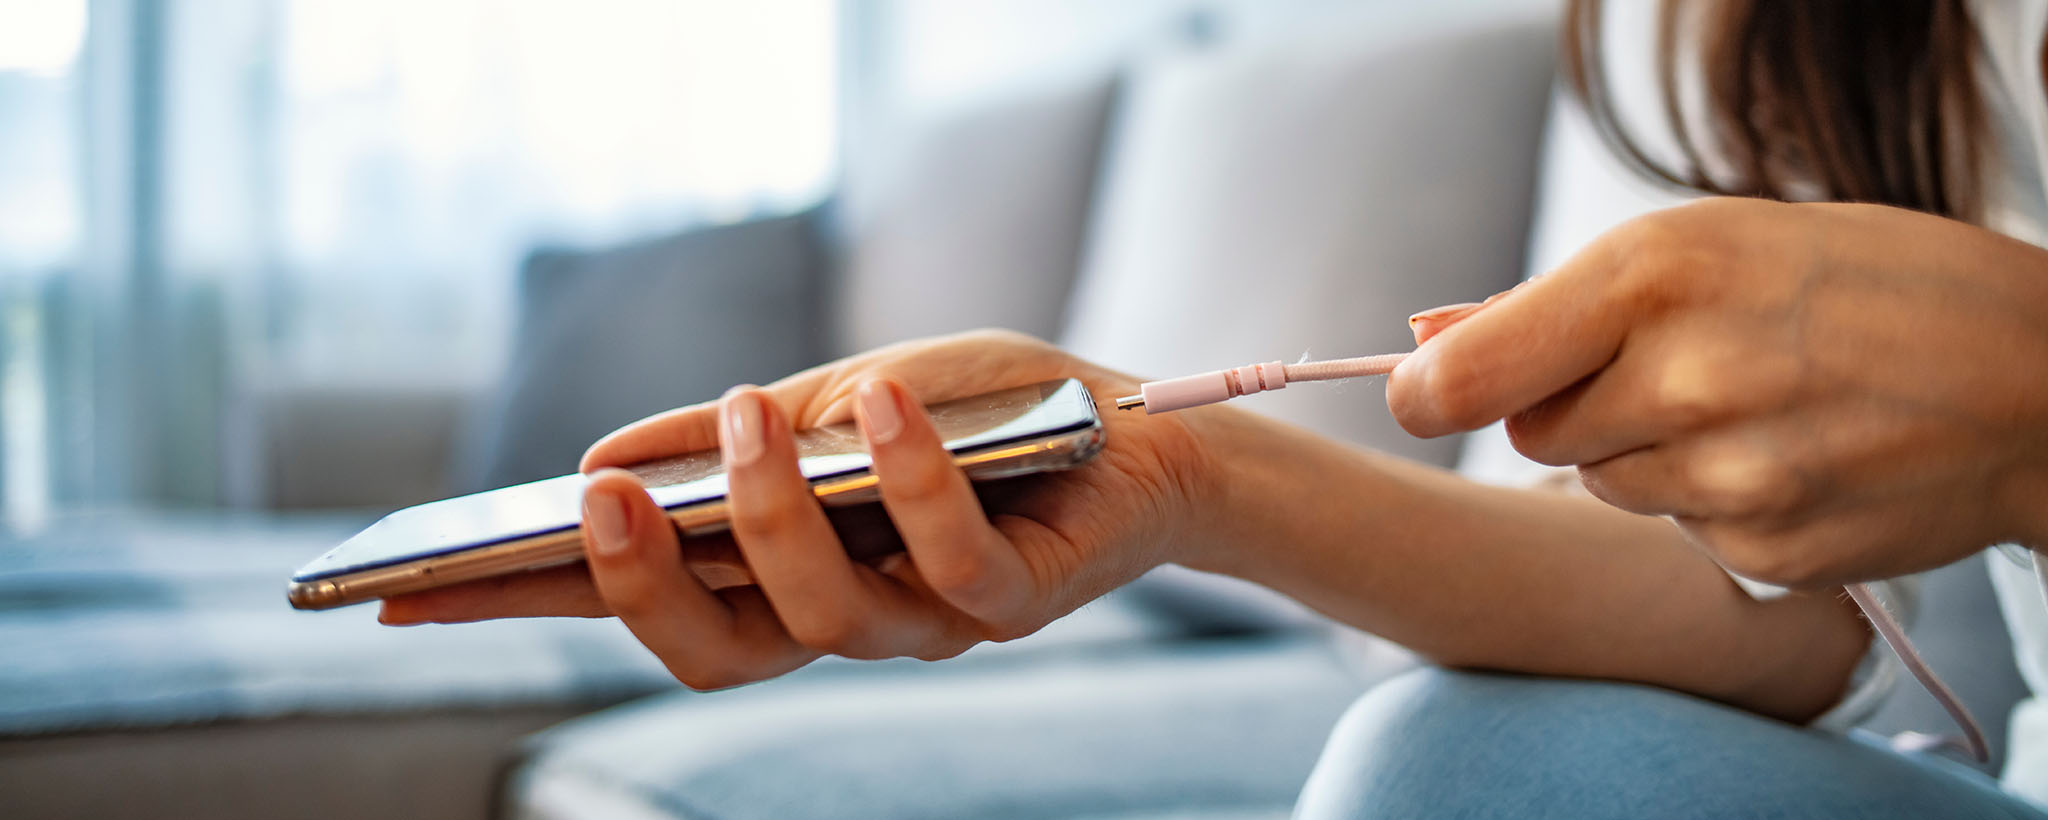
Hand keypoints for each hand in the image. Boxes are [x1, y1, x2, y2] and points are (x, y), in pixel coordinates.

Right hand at [380, 330, 1213, 687]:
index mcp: (777, 572)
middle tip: (596, 497)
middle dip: (642, 583)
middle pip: (713, 651)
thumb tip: (593, 455)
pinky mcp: (1013, 602)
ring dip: (772, 512)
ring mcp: (925, 621)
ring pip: (822, 619)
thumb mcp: (829, 402)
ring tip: (749, 412)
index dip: (524, 603)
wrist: (1131, 429)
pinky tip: (878, 400)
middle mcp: (841, 616)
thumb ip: (726, 439)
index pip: (636, 602)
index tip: (404, 590)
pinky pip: (949, 563)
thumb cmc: (976, 416)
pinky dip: (909, 478)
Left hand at [1389, 198, 2047, 586]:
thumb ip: (1556, 303)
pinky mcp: (1767, 554)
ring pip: (1605, 485)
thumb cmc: (1857, 285)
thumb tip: (1426, 344)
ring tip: (1749, 404)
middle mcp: (1686, 379)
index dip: (1426, 393)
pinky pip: (1679, 535)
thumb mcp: (1711, 241)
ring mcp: (1730, 479)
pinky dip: (1713, 504)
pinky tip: (1789, 456)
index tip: (1419, 395)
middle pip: (1532, 434)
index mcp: (1656, 274)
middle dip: (1573, 405)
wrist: (2034, 375)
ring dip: (1646, 453)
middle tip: (1668, 367)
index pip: (1468, 376)